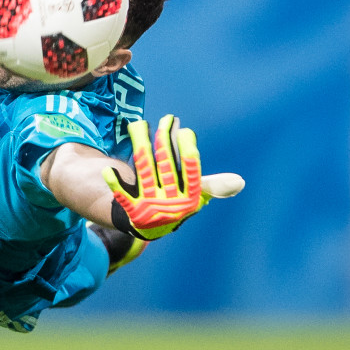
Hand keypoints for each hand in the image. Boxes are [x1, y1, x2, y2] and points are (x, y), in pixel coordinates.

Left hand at [106, 115, 243, 239]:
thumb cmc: (176, 205)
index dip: (189, 153)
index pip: (191, 174)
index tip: (185, 132)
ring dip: (140, 146)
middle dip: (164, 140)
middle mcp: (171, 206)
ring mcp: (150, 208)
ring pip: (144, 172)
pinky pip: (121, 196)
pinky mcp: (131, 212)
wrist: (151, 230)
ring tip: (139, 125)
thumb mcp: (195, 198)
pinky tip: (108, 169)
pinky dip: (115, 183)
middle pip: (166, 167)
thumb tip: (240, 182)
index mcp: (189, 201)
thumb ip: (212, 186)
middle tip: (165, 119)